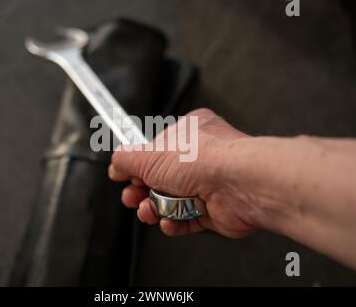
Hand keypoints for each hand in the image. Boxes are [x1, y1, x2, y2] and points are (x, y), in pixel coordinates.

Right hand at [108, 108, 258, 237]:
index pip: (156, 149)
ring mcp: (209, 183)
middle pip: (161, 177)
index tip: (123, 175)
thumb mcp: (150, 155)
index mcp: (189, 132)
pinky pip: (187, 218)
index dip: (138, 164)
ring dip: (155, 208)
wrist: (239, 184)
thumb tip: (116, 163)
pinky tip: (167, 221)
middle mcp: (201, 156)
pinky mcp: (214, 209)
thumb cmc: (205, 159)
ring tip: (148, 210)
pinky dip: (174, 222)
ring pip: (172, 200)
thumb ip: (127, 159)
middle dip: (142, 191)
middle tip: (132, 197)